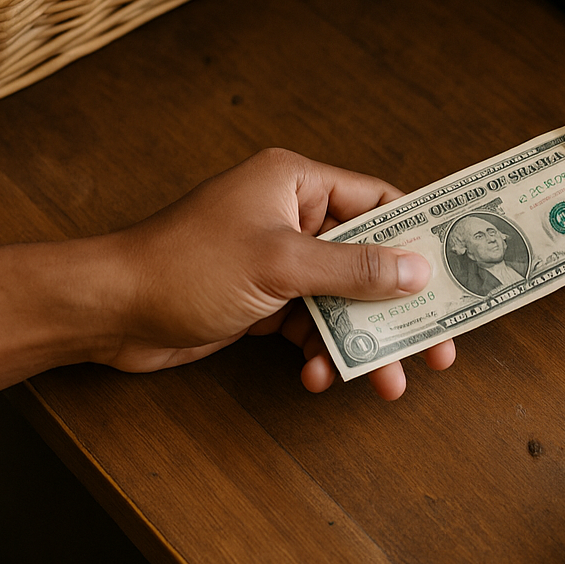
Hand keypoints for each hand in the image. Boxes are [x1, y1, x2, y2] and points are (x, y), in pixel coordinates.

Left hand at [108, 148, 454, 398]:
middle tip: (436, 345)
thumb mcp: (281, 264)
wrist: (109, 312)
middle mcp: (291, 216)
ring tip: (387, 380)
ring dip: (362, 340)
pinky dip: (319, 350)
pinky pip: (310, 323)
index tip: (455, 268)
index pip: (377, 202)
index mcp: (297, 183)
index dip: (418, 235)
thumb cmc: (187, 266)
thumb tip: (417, 270)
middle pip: (366, 259)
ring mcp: (278, 260)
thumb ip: (353, 269)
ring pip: (341, 299)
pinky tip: (317, 376)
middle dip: (397, 306)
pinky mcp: (263, 298)